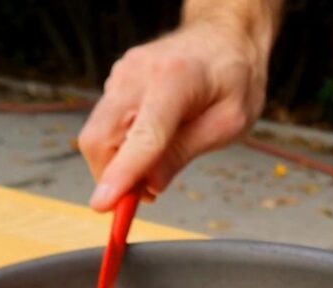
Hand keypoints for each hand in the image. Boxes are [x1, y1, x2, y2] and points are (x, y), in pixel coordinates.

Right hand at [78, 22, 267, 211]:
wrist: (224, 38)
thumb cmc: (233, 78)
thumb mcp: (228, 123)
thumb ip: (186, 152)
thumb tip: (150, 184)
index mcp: (173, 81)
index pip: (140, 138)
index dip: (121, 176)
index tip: (104, 205)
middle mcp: (137, 74)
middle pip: (99, 139)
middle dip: (113, 177)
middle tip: (147, 194)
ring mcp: (121, 75)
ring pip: (98, 137)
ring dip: (119, 165)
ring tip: (158, 166)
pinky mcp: (116, 82)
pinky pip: (106, 127)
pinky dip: (121, 148)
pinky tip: (151, 146)